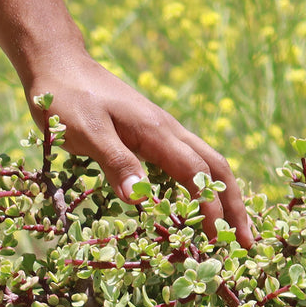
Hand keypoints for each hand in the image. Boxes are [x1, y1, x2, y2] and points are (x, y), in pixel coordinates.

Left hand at [26, 53, 253, 247]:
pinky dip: (204, 186)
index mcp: (157, 132)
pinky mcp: (151, 136)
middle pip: (216, 169)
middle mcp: (168, 131)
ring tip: (234, 229)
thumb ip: (115, 162)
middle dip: (233, 206)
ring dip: (224, 196)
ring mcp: (162, 132)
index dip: (210, 208)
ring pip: (206, 164)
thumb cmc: (67, 98)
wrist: (58, 64)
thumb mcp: (86, 132)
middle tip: (247, 243)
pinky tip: (202, 204)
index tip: (218, 240)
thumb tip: (140, 198)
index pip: (196, 174)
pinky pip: (188, 163)